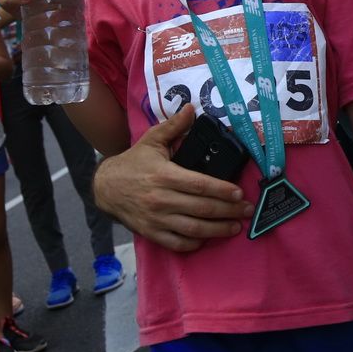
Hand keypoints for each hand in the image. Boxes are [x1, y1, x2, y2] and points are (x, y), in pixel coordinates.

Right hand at [92, 104, 255, 252]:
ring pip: (193, 229)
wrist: (104, 187)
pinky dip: (194, 243)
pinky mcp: (151, 232)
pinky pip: (176, 243)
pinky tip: (207, 237)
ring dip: (217, 230)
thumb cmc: (133, 163)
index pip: (199, 185)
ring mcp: (156, 219)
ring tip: (235, 227)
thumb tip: (191, 108)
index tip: (239, 193)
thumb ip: (174, 126)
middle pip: (201, 208)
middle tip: (248, 210)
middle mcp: (161, 199)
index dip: (222, 190)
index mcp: (164, 176)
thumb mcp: (152, 140)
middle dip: (228, 211)